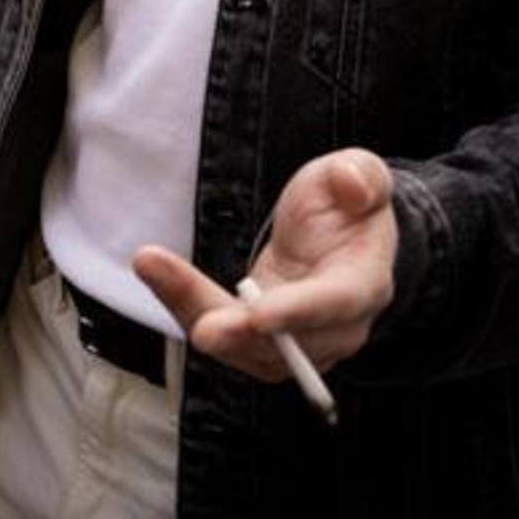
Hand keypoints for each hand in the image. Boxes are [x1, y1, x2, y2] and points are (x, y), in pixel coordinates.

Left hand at [132, 147, 396, 380]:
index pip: (334, 306)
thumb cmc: (348, 202)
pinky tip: (157, 273)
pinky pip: (225, 335)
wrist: (338, 235)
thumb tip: (353, 185)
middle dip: (239, 334)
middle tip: (201, 329)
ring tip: (154, 269)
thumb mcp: (360, 171)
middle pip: (286, 343)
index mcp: (364, 283)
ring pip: (247, 347)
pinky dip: (187, 307)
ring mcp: (300, 343)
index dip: (298, 313)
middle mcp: (337, 328)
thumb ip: (361, 176)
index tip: (259, 315)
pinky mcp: (265, 342)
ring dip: (198, 315)